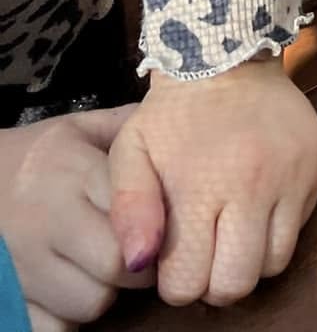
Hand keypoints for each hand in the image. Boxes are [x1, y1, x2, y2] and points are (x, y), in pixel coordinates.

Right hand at [0, 108, 148, 330]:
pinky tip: (71, 293)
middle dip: (139, 266)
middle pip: (116, 266)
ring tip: (100, 270)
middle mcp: (48, 220)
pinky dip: (68, 320)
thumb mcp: (79, 129)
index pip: (133, 216)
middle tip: (140, 254)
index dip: (160, 228)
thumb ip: (127, 128)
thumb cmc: (37, 157)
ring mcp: (24, 265)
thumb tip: (182, 123)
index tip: (166, 228)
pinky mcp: (9, 298)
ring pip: (89, 304)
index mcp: (73, 173)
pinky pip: (53, 328)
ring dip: (104, 294)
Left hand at [108, 54, 316, 307]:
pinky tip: (257, 206)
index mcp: (200, 185)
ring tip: (232, 232)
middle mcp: (253, 185)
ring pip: (275, 263)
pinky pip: (299, 228)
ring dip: (250, 259)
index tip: (175, 258)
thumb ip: (129, 211)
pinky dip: (276, 230)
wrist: (231, 55)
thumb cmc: (173, 114)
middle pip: (238, 283)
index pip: (188, 282)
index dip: (177, 282)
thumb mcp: (131, 152)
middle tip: (206, 253)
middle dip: (215, 282)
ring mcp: (292, 175)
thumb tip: (137, 265)